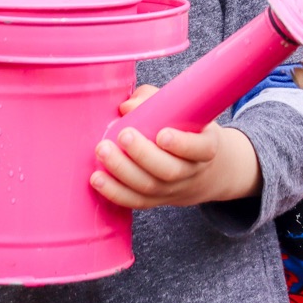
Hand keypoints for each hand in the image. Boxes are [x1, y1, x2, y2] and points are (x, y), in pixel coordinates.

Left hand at [90, 85, 262, 209]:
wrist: (204, 171)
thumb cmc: (188, 131)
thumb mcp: (186, 112)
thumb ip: (156, 101)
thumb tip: (127, 107)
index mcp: (206, 147)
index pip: (199, 149)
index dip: (182, 144)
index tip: (162, 134)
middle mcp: (191, 172)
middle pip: (169, 170)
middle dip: (143, 154)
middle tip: (123, 135)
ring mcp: (172, 190)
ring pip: (148, 186)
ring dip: (122, 170)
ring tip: (102, 150)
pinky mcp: (154, 201)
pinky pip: (134, 201)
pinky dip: (114, 191)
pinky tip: (96, 178)